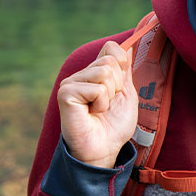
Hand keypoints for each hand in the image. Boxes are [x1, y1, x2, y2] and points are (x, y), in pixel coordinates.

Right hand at [57, 41, 137, 167]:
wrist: (105, 148)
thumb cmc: (114, 124)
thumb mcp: (126, 93)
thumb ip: (125, 71)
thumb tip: (130, 46)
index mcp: (95, 72)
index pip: (111, 48)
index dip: (122, 63)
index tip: (120, 85)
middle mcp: (81, 74)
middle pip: (110, 61)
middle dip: (117, 85)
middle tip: (108, 104)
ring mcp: (71, 82)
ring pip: (104, 72)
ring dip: (109, 95)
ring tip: (99, 109)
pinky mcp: (66, 93)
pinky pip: (96, 88)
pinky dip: (101, 103)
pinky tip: (92, 113)